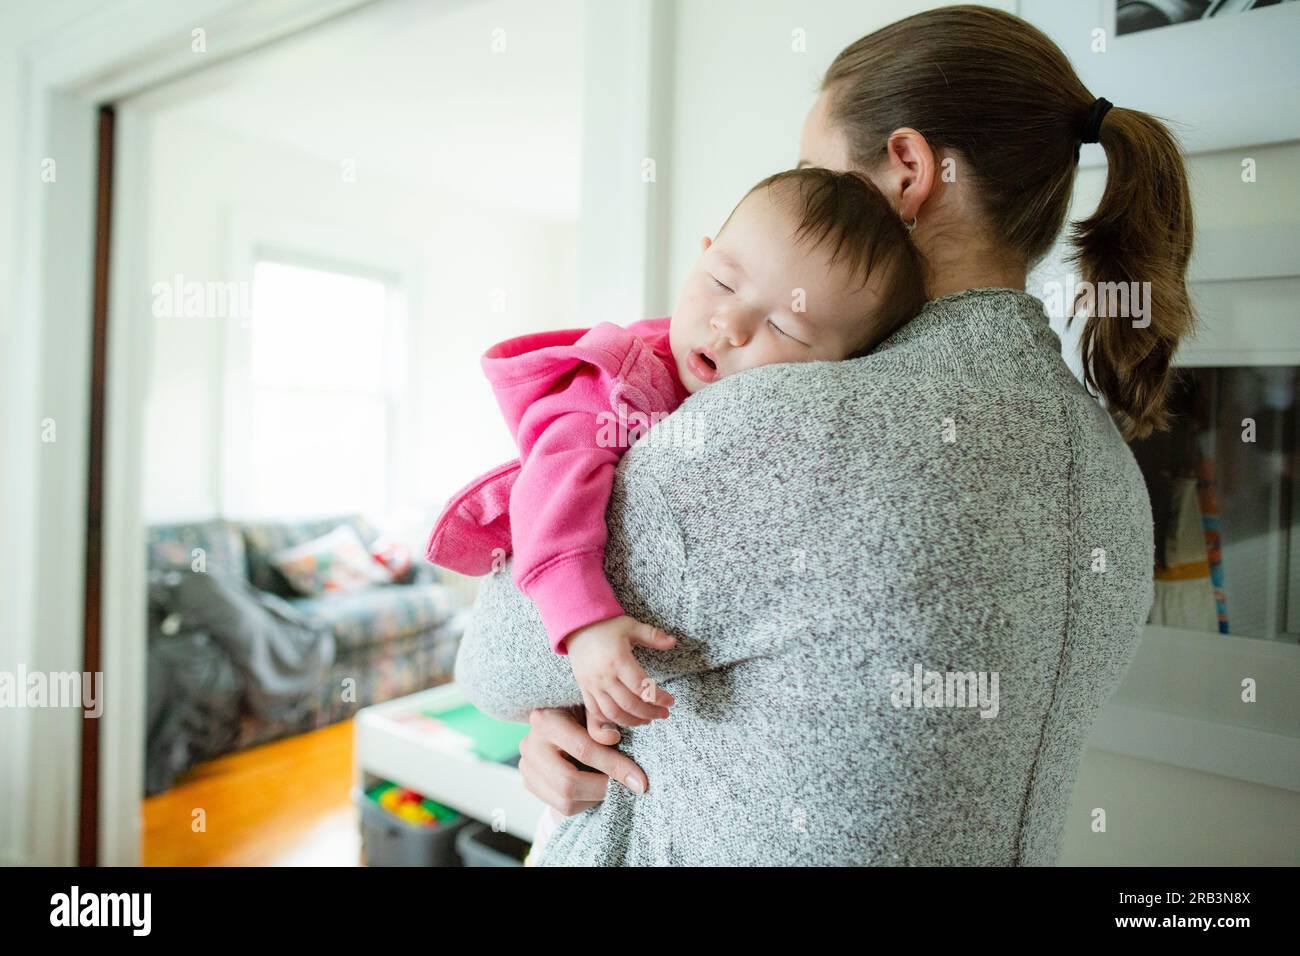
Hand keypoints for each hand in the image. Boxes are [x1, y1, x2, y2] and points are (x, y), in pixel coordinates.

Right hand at [519, 706, 650, 816]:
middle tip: (627, 786)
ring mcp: (526, 766)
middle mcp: (530, 744)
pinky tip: (594, 787)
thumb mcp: (592, 712)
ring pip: (565, 799)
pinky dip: (584, 801)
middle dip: (603, 788)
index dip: (615, 766)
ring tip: (611, 784)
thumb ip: (601, 722)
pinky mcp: (529, 783)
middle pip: (569, 782)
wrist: (558, 725)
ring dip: (595, 797)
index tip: (640, 780)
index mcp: (546, 720)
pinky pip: (561, 806)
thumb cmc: (581, 715)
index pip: (583, 749)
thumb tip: (611, 737)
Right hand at [564, 615, 676, 729]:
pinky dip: (610, 721)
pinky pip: (595, 712)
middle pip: (629, 704)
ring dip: (633, 721)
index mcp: (618, 661)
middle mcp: (605, 676)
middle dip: (650, 713)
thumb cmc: (606, 626)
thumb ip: (653, 635)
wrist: (576, 626)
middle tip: (663, 714)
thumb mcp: (631, 626)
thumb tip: (673, 641)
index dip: (658, 698)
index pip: (642, 687)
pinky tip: (625, 720)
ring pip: (613, 713)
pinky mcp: (584, 689)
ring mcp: (593, 685)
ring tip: (647, 720)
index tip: (670, 701)